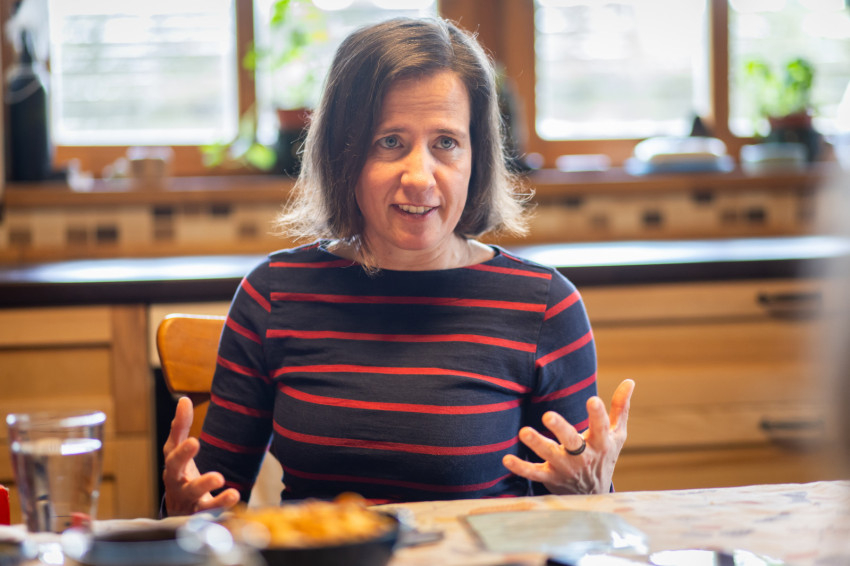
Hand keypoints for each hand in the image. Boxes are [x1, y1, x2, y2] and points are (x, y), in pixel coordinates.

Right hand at [162, 397, 240, 515]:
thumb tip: (184, 399)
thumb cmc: (181, 475)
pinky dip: (221, 505)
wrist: (179, 511)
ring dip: (205, 484)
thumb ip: (181, 428)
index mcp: (172, 464)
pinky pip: (209, 510)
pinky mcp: (199, 513)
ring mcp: (187, 498)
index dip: (179, 437)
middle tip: (195, 444)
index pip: (172, 449)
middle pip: (174, 469)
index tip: (192, 434)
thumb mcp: (178, 452)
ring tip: (220, 478)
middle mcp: (176, 481)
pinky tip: (234, 496)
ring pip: (192, 493)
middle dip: (183, 456)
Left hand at [502, 379, 634, 494]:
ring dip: (537, 444)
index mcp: (601, 443)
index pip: (601, 427)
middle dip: (561, 428)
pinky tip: (507, 459)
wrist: (593, 495)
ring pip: (550, 456)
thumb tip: (630, 381)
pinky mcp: (549, 477)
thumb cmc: (604, 456)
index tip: (593, 400)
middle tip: (548, 415)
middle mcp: (583, 457)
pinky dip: (520, 468)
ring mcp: (565, 468)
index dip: (598, 415)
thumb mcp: (616, 435)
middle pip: (572, 442)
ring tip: (523, 432)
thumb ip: (620, 408)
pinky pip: (533, 473)